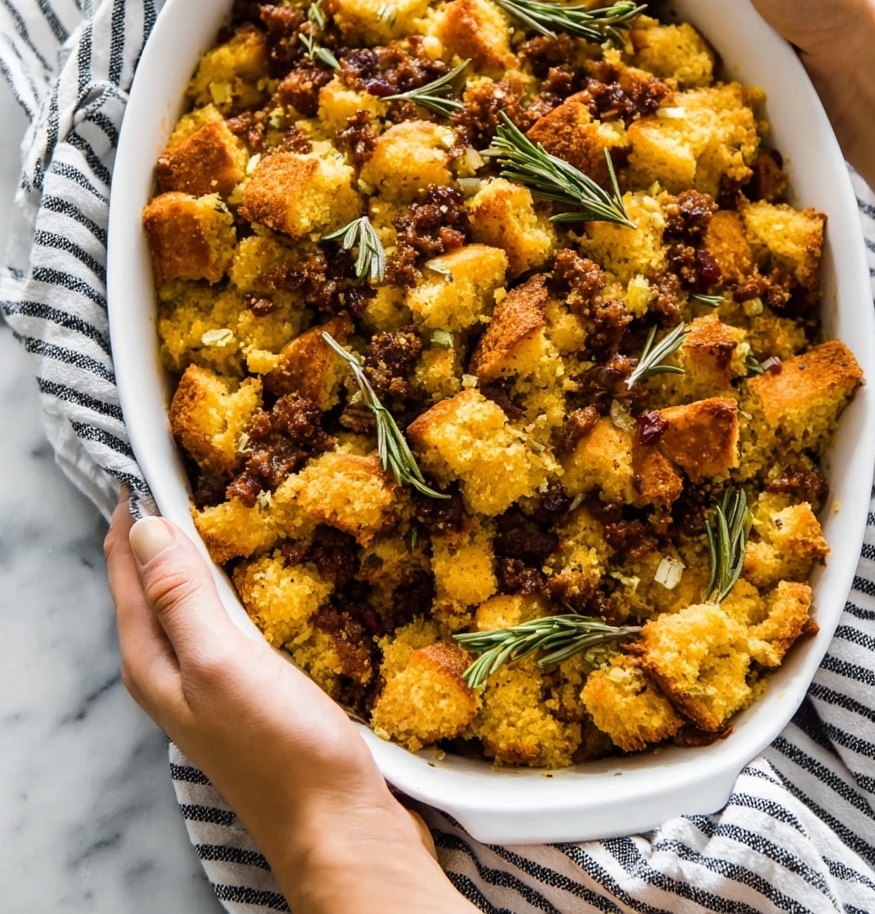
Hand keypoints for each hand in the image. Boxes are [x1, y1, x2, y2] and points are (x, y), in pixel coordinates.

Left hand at [104, 500, 472, 913]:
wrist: (340, 826)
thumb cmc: (281, 748)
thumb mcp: (222, 662)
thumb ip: (180, 596)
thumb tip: (144, 525)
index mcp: (152, 663)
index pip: (125, 569)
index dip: (133, 512)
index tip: (154, 456)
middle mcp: (173, 673)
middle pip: (153, 583)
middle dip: (164, 526)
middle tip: (198, 467)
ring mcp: (214, 685)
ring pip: (193, 601)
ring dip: (203, 553)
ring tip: (231, 503)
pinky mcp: (254, 692)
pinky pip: (231, 621)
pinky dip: (238, 585)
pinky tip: (268, 572)